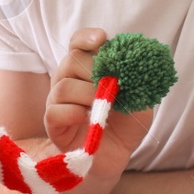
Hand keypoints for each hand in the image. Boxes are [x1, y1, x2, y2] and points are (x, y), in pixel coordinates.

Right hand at [45, 27, 153, 168]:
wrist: (115, 156)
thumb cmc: (124, 126)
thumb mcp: (140, 101)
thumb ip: (138, 84)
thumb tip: (136, 67)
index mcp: (85, 70)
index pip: (78, 43)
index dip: (87, 37)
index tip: (102, 38)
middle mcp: (67, 80)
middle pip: (71, 60)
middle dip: (95, 69)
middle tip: (113, 84)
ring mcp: (57, 102)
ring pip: (63, 86)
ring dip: (88, 94)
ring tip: (105, 105)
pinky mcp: (53, 125)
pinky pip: (55, 112)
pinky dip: (74, 113)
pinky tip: (91, 119)